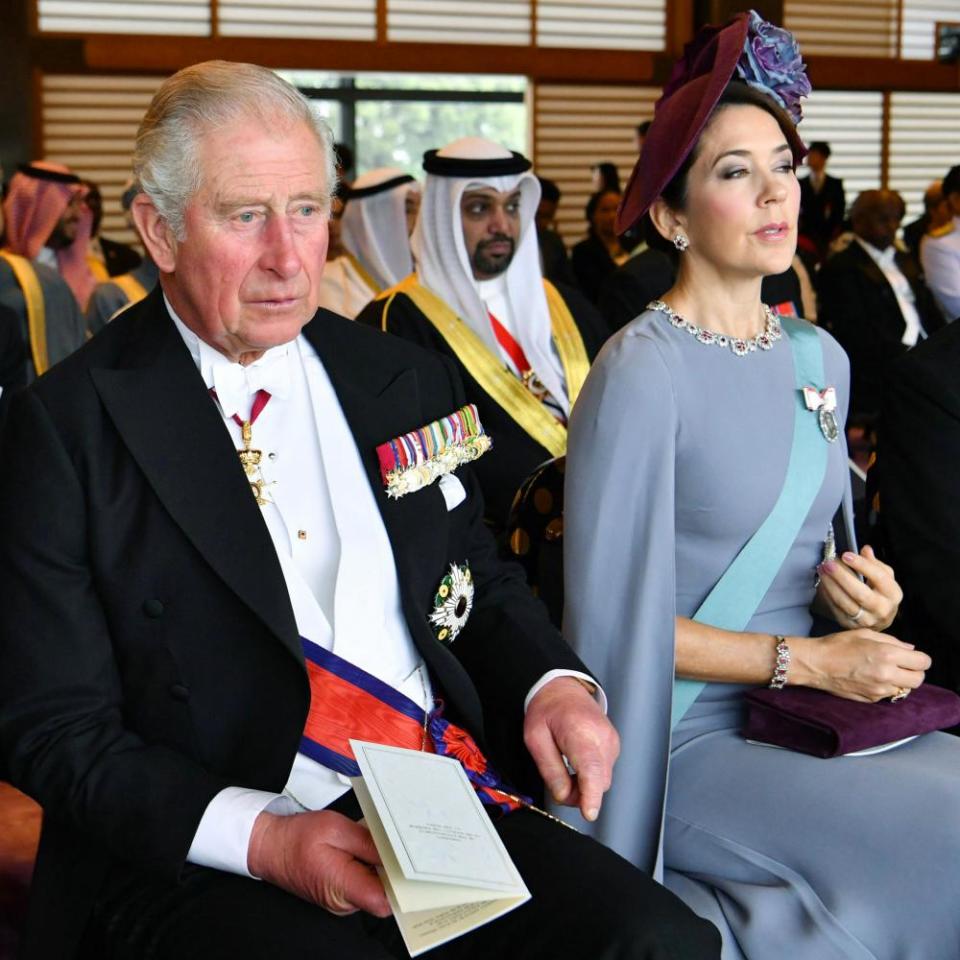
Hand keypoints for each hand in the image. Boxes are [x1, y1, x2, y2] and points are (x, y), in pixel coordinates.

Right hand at [247, 809, 390, 916]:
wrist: (272, 846)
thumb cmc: (298, 838)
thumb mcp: (336, 829)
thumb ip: (367, 843)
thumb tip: (393, 854)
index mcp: (342, 887)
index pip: (384, 901)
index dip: (402, 886)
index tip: (412, 867)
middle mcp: (343, 902)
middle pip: (383, 894)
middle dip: (393, 870)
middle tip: (398, 844)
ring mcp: (341, 900)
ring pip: (374, 888)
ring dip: (381, 867)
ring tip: (379, 842)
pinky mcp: (339, 894)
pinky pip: (363, 884)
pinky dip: (369, 867)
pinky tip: (367, 848)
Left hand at [523, 676, 619, 821]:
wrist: (563, 688)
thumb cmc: (548, 710)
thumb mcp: (535, 738)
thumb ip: (550, 769)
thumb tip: (563, 795)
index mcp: (580, 732)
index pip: (591, 769)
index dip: (591, 795)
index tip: (589, 813)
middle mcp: (602, 737)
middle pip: (598, 781)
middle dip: (580, 793)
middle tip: (558, 782)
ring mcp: (612, 741)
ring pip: (603, 780)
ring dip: (585, 784)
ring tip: (565, 765)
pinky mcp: (614, 745)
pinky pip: (604, 771)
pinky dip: (591, 774)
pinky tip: (577, 761)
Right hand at [792, 628, 929, 701]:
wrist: (815, 664)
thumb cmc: (836, 645)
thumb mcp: (864, 634)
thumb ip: (892, 641)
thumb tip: (909, 649)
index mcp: (887, 654)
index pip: (923, 662)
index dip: (919, 658)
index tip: (912, 656)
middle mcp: (887, 674)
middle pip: (919, 679)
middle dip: (914, 671)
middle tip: (902, 664)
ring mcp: (880, 689)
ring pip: (905, 689)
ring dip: (900, 680)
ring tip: (884, 671)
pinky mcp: (871, 699)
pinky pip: (888, 694)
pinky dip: (886, 687)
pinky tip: (871, 677)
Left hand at [816, 545, 902, 631]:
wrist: (879, 618)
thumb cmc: (881, 593)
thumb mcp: (885, 577)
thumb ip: (875, 563)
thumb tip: (866, 550)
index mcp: (893, 593)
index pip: (879, 577)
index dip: (862, 565)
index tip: (846, 555)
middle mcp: (882, 609)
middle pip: (860, 593)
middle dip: (842, 576)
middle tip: (828, 563)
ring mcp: (866, 620)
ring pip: (845, 603)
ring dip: (830, 585)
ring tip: (822, 571)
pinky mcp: (851, 625)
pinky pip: (836, 609)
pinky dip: (827, 595)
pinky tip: (822, 584)